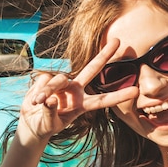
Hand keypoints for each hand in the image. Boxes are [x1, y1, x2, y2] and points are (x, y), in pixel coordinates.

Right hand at [17, 38, 137, 142]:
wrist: (31, 122)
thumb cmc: (45, 126)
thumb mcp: (49, 125)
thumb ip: (50, 113)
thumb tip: (51, 99)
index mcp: (82, 105)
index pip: (103, 100)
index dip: (118, 96)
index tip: (136, 91)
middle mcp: (75, 91)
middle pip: (92, 69)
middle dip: (104, 55)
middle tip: (118, 41)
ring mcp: (63, 84)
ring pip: (58, 81)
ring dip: (47, 92)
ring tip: (37, 103)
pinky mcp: (48, 79)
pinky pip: (45, 82)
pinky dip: (38, 91)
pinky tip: (35, 100)